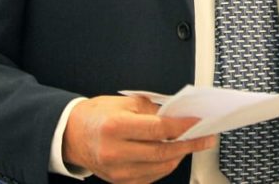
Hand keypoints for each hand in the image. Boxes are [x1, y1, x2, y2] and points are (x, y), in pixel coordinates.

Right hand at [62, 95, 215, 183]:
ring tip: (193, 144)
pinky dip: (165, 166)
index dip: (182, 126)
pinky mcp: (119, 182)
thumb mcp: (125, 103)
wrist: (72, 135)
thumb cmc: (98, 115)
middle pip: (161, 152)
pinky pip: (150, 177)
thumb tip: (178, 115)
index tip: (199, 122)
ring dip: (180, 156)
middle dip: (189, 144)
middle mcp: (114, 152)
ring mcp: (116, 171)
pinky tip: (174, 155)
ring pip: (159, 167)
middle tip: (206, 137)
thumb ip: (153, 109)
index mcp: (115, 127)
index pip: (157, 130)